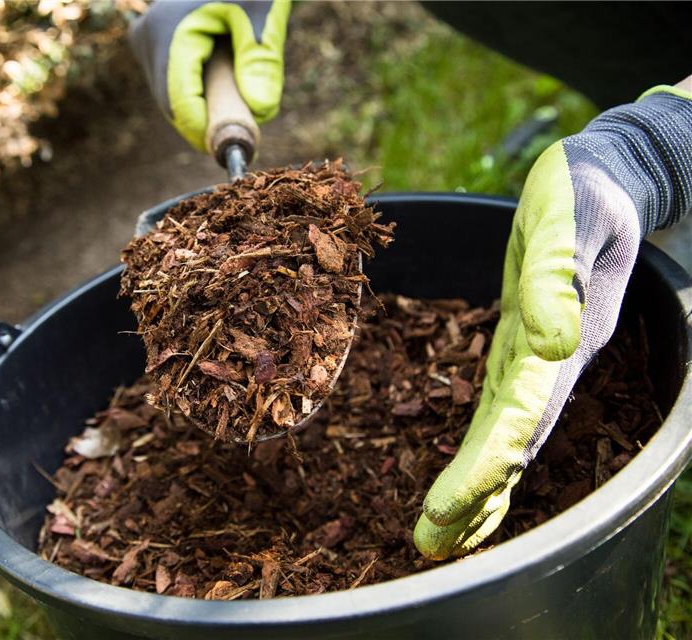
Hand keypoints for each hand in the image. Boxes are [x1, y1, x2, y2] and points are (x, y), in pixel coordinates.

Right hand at [128, 0, 289, 151]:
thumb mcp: (263, 11)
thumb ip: (262, 59)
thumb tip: (262, 110)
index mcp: (167, 30)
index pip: (180, 101)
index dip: (207, 131)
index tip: (239, 147)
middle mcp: (146, 40)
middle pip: (176, 104)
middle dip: (213, 119)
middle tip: (253, 124)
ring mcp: (146, 46)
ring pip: (176, 99)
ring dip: (210, 106)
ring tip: (246, 89)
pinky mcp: (153, 51)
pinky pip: (177, 88)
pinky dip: (204, 94)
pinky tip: (229, 81)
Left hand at [414, 86, 691, 559]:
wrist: (605, 186)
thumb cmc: (583, 195)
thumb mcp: (570, 221)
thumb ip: (559, 278)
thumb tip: (555, 341)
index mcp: (566, 339)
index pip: (521, 415)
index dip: (486, 463)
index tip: (446, 507)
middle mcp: (552, 364)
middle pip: (513, 442)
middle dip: (474, 495)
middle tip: (430, 544)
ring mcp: (536, 362)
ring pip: (507, 436)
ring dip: (478, 488)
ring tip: (439, 537)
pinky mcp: (518, 351)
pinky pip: (500, 412)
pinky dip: (482, 452)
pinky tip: (465, 483)